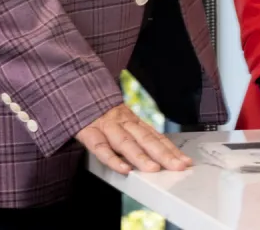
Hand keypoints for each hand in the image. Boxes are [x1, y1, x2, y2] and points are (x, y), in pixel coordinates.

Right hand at [77, 103, 191, 173]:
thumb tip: (156, 155)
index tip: (186, 161)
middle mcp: (122, 122)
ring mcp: (106, 126)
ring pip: (125, 142)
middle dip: (164, 154)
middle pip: (146, 139)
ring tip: (154, 169)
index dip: (171, 149)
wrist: (73, 90)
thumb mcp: (119, 120)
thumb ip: (134, 135)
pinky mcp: (87, 131)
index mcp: (132, 121)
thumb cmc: (98, 113)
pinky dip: (112, 159)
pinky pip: (100, 147)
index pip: (155, 137)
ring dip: (141, 156)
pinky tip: (123, 169)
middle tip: (179, 166)